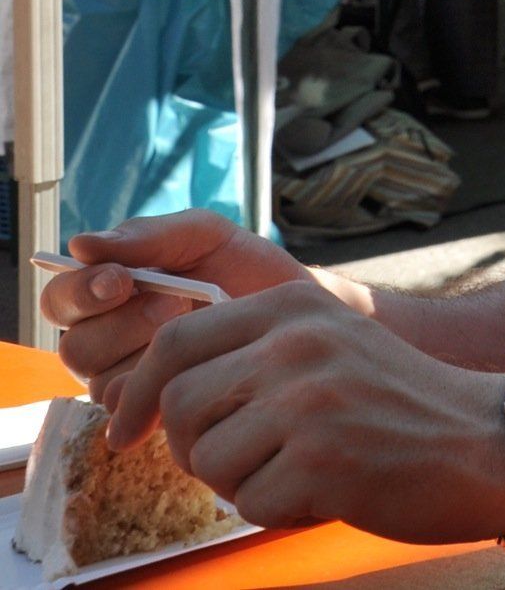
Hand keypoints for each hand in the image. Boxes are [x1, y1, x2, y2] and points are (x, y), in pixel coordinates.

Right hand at [42, 211, 325, 398]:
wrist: (298, 309)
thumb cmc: (244, 268)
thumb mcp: (201, 236)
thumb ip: (146, 236)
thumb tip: (79, 245)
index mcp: (107, 297)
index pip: (59, 300)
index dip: (80, 292)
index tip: (121, 280)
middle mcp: (108, 343)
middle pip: (75, 348)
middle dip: (121, 326)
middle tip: (172, 307)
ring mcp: (132, 382)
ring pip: (102, 384)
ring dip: (147, 358)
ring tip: (197, 332)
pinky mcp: (159, 414)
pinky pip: (139, 413)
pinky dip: (168, 387)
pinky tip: (203, 365)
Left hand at [112, 284, 504, 542]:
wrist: (492, 441)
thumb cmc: (406, 404)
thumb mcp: (333, 343)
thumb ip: (259, 350)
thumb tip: (163, 395)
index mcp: (297, 306)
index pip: (177, 341)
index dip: (140, 394)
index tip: (130, 430)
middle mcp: (298, 343)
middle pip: (181, 404)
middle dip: (196, 447)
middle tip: (242, 463)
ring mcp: (310, 400)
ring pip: (209, 459)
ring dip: (241, 483)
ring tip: (300, 472)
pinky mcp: (322, 459)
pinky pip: (250, 503)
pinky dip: (280, 510)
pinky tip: (330, 492)